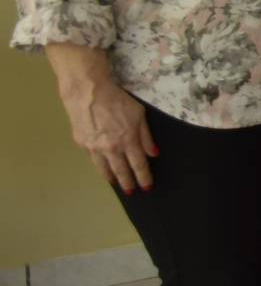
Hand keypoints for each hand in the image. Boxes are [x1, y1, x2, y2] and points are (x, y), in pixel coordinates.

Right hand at [58, 71, 155, 193]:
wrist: (87, 93)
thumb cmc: (117, 100)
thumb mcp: (139, 115)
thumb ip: (146, 136)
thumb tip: (153, 154)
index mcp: (128, 141)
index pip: (139, 165)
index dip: (144, 177)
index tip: (147, 187)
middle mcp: (111, 148)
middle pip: (121, 171)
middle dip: (128, 183)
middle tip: (132, 192)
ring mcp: (94, 147)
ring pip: (104, 168)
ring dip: (112, 178)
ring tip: (116, 183)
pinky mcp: (81, 143)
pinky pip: (92, 158)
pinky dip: (99, 164)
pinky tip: (102, 166)